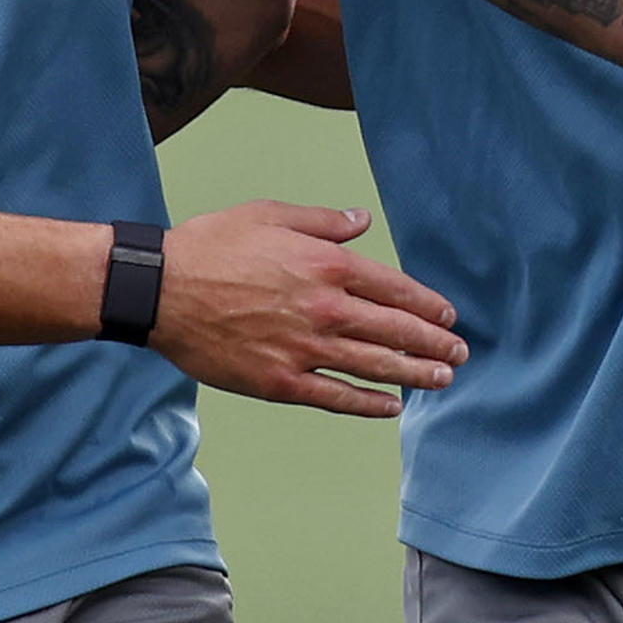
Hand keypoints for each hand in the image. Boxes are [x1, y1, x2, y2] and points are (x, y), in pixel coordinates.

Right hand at [153, 201, 466, 417]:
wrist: (161, 290)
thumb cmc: (212, 245)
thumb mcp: (270, 215)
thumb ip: (322, 221)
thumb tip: (362, 220)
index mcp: (324, 264)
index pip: (392, 288)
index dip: (426, 304)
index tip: (448, 315)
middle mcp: (322, 308)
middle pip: (393, 330)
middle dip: (432, 343)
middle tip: (460, 353)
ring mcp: (302, 349)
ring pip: (373, 367)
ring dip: (414, 374)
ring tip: (442, 380)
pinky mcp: (279, 381)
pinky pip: (335, 397)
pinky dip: (368, 403)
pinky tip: (391, 407)